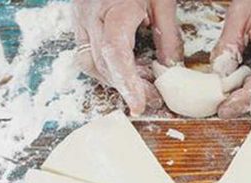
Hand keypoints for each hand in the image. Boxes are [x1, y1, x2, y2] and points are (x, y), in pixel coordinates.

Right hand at [73, 0, 182, 115]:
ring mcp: (80, 19)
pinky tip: (129, 71)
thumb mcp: (162, 0)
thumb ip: (168, 35)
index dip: (127, 83)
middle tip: (153, 100)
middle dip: (126, 87)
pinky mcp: (79, 22)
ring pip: (90, 63)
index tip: (139, 104)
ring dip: (115, 80)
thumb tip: (172, 70)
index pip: (115, 53)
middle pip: (102, 64)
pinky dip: (107, 68)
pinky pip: (88, 54)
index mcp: (112, 8)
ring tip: (143, 86)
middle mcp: (89, 16)